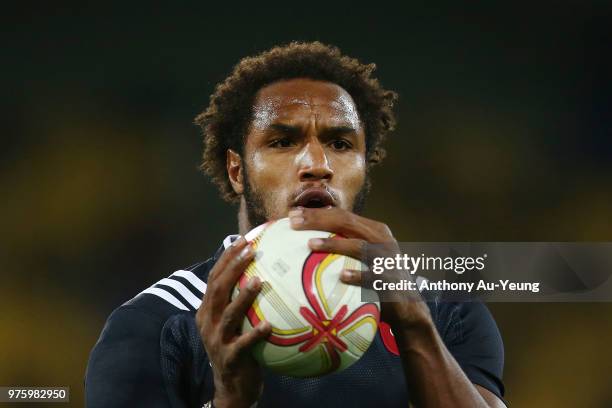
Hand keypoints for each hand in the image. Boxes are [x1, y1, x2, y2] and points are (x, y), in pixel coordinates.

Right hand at [196, 236, 271, 407]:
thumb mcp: (234, 322)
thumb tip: (264, 271)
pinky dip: (254, 334)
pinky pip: (242, 345)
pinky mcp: (229, 358)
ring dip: (243, 297)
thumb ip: (240, 300)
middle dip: (233, 267)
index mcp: (207, 310)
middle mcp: (208, 322)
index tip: (243, 240)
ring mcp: (217, 340)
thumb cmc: (238, 347)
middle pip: (217, 289)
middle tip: (252, 251)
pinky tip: (268, 326)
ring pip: (227, 314)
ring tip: (259, 281)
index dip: (226, 258)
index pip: (213, 278)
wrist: (231, 387)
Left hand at [288, 207, 431, 329]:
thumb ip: (342, 249)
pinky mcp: (391, 279)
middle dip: (318, 220)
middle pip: (346, 222)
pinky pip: (372, 276)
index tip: (292, 214)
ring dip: (334, 244)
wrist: (408, 308)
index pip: (341, 215)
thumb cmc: (375, 283)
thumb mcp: (362, 260)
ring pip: (358, 246)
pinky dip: (358, 275)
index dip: (317, 212)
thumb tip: (306, 244)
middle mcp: (381, 239)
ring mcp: (387, 259)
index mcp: (373, 230)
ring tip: (310, 244)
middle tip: (293, 222)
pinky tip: (341, 276)